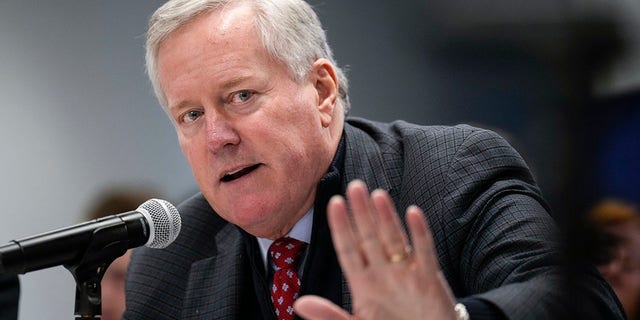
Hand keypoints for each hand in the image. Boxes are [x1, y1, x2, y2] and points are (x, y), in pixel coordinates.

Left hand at [294, 180, 456, 319]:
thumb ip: (328, 315)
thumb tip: (299, 304)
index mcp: (363, 283)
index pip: (348, 248)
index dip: (341, 226)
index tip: (333, 203)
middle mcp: (383, 273)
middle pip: (370, 237)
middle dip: (361, 213)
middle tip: (354, 186)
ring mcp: (406, 273)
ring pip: (394, 238)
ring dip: (386, 217)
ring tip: (377, 195)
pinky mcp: (429, 280)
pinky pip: (424, 252)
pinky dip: (419, 234)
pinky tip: (413, 213)